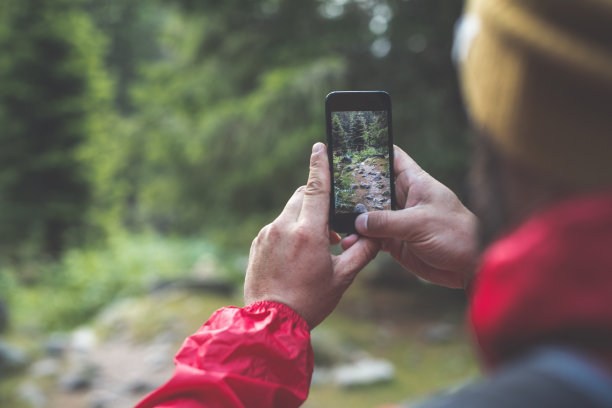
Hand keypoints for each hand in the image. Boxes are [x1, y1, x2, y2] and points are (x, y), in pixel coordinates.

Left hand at [244, 143, 379, 328]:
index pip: (315, 188)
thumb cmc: (310, 301)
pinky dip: (290, 230)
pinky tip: (297, 256)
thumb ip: (362, 253)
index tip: (320, 146)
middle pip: (301, 196)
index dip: (319, 165)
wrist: (271, 323)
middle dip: (317, 199)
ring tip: (317, 246)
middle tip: (331, 224)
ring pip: (289, 212)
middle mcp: (283, 227)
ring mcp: (267, 234)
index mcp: (308, 232)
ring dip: (304, 218)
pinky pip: (277, 226)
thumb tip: (376, 236)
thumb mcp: (342, 278)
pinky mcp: (257, 243)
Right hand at [344, 145, 477, 288]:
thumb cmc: (455, 234)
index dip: (372, 151)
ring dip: (354, 219)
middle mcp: (404, 198)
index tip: (348, 148)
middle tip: (330, 191)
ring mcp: (398, 220)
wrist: (470, 266)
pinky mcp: (395, 241)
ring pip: (368, 214)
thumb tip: (358, 222)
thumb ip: (386, 221)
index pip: (391, 157)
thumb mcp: (419, 223)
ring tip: (337, 222)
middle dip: (353, 189)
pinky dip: (360, 240)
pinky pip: (372, 237)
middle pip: (372, 186)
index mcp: (414, 182)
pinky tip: (349, 242)